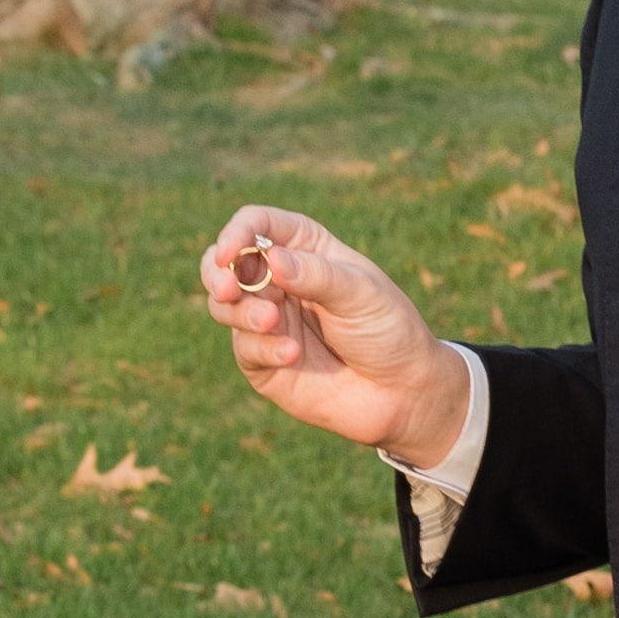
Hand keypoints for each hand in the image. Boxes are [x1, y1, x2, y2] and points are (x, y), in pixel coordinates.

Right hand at [199, 201, 459, 455]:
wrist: (402, 393)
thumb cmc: (388, 331)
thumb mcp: (360, 295)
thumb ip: (316, 275)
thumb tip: (272, 259)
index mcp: (305, 249)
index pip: (257, 224)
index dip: (236, 232)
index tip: (229, 253)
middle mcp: (279, 281)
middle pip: (224, 262)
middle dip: (216, 273)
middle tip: (228, 289)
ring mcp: (268, 320)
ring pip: (224, 305)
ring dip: (239, 312)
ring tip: (271, 322)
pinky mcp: (262, 360)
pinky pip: (244, 347)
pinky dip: (263, 348)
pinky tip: (292, 354)